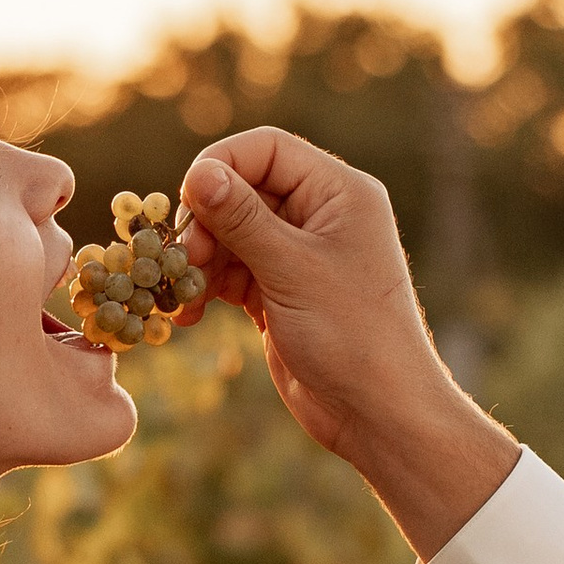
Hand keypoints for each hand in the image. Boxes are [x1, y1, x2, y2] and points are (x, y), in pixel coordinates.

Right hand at [177, 129, 519, 558]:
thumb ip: (243, 219)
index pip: (266, 149)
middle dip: (206, 224)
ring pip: (231, 235)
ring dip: (200, 262)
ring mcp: (301, 256)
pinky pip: (233, 274)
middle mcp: (322, 216)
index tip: (188, 204)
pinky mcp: (282, 294)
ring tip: (184, 297)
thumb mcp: (291, 270)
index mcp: (339, 192)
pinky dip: (208, 289)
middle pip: (243, 191)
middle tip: (186, 261)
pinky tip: (189, 316)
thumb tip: (199, 172)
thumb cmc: (352, 336)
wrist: (380, 414)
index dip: (220, 166)